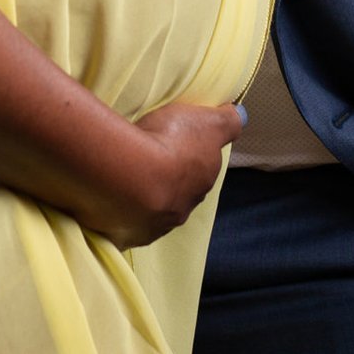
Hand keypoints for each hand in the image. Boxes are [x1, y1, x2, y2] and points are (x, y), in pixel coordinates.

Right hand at [94, 99, 246, 247]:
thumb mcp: (209, 121)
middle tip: (149, 160)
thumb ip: (228, 122)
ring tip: (127, 179)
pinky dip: (123, 214)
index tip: (175, 144)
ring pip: (153, 211)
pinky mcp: (128, 235)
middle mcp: (183, 209)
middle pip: (178, 194)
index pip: (200, 172)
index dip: (190, 158)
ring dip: (144, 198)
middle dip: (169, 181)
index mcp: (201, 184)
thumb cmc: (171, 142)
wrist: (132, 171)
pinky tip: (113, 200)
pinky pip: (128, 224)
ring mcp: (155, 225)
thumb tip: (240, 118)